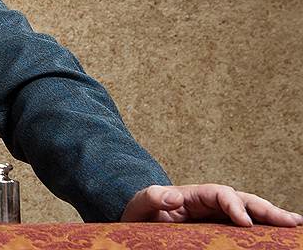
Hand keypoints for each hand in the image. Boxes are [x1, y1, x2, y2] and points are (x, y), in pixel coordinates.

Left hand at [122, 184, 301, 226]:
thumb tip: (173, 196)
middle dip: (266, 209)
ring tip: (295, 225)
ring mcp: (217, 215)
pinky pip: (245, 225)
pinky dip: (263, 228)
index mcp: (193, 194)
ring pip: (250, 212)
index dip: (234, 205)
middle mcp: (210, 202)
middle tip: (290, 221)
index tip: (244, 222)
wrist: (140, 222)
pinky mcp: (220, 228)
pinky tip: (280, 235)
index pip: (220, 193)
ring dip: (272, 217)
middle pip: (243, 200)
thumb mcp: (140, 204)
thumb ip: (152, 197)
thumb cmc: (141, 213)